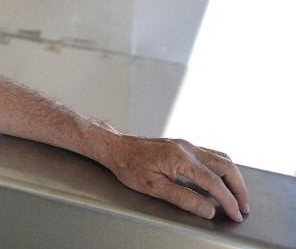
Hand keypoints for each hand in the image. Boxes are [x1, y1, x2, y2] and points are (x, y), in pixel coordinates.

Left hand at [100, 133, 249, 221]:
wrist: (116, 147)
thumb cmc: (129, 165)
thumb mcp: (153, 187)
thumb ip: (183, 198)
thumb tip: (208, 210)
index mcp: (180, 157)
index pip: (213, 181)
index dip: (228, 200)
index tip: (236, 214)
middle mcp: (187, 148)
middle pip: (224, 166)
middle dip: (238, 188)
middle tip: (243, 207)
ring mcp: (186, 145)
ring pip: (221, 158)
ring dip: (233, 177)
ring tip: (237, 196)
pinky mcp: (184, 146)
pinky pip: (211, 155)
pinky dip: (223, 169)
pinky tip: (222, 180)